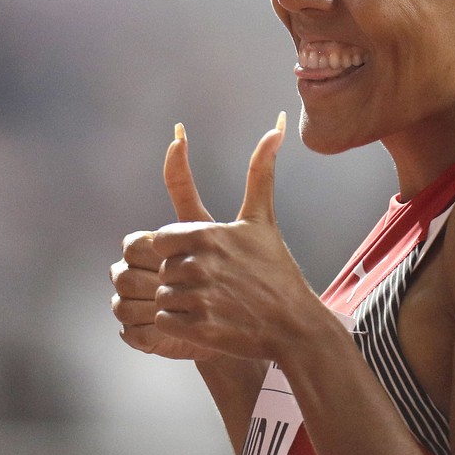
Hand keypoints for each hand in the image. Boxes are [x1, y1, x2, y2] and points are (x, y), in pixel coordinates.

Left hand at [113, 114, 322, 361]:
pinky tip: (205, 322)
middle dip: (180, 278)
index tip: (202, 260)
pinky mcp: (198, 330)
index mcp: (207, 234)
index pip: (160, 239)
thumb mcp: (263, 220)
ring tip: (212, 305)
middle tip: (214, 287)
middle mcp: (200, 264)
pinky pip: (163, 322)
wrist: (294, 326)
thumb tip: (276, 124)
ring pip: (161, 296)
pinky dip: (178, 325)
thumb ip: (260, 172)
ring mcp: (199, 298)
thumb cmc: (275, 271)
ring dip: (180, 303)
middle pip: (162, 269)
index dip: (176, 250)